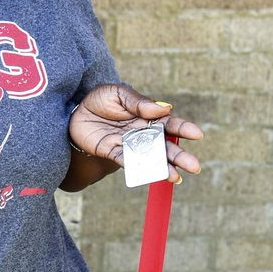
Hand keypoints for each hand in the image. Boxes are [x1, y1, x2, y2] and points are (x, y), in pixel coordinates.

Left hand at [69, 84, 202, 182]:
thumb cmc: (101, 99)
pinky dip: (135, 166)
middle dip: (178, 156)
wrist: (76, 111)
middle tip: (194, 166)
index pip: (169, 123)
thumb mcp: (118, 93)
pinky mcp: (112, 152)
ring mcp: (128, 144)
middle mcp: (142, 133)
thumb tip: (165, 109)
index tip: (197, 134)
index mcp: (148, 117)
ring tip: (175, 177)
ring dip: (162, 167)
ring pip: (148, 157)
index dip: (183, 128)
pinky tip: (147, 174)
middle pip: (163, 146)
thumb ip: (138, 102)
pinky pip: (125, 160)